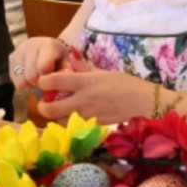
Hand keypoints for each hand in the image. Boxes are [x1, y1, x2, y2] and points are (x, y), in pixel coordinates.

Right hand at [8, 36, 72, 88]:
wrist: (49, 47)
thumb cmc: (60, 58)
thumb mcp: (68, 63)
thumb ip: (67, 71)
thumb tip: (65, 80)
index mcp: (48, 45)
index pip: (43, 66)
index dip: (47, 78)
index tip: (51, 80)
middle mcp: (31, 45)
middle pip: (30, 76)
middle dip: (38, 82)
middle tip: (44, 81)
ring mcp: (19, 50)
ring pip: (20, 79)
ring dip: (29, 83)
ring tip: (37, 77)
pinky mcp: (11, 57)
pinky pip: (13, 78)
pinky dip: (22, 81)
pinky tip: (29, 75)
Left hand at [35, 66, 153, 124]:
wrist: (144, 103)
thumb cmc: (126, 83)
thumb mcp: (104, 72)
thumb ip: (85, 70)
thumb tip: (71, 60)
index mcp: (85, 82)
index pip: (55, 81)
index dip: (43, 81)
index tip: (42, 81)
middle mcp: (83, 100)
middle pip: (51, 109)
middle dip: (42, 106)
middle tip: (43, 103)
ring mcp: (88, 116)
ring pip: (60, 121)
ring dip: (55, 117)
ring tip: (58, 111)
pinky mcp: (93, 126)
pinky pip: (75, 127)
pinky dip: (69, 123)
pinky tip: (73, 117)